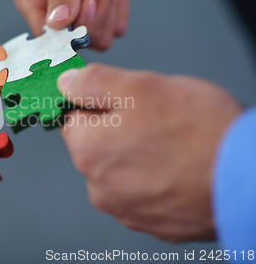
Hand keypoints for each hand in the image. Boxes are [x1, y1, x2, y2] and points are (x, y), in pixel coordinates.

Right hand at [14, 0, 128, 49]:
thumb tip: (59, 23)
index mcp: (32, 3)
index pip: (47, 39)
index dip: (70, 32)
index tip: (84, 3)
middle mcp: (52, 15)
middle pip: (78, 43)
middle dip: (94, 14)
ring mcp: (76, 16)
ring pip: (100, 39)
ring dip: (108, 8)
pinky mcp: (98, 12)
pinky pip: (116, 27)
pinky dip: (119, 6)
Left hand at [57, 64, 240, 242]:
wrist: (246, 180)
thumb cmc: (198, 132)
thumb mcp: (139, 86)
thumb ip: (93, 83)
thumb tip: (66, 82)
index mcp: (87, 149)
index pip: (73, 118)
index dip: (96, 103)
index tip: (118, 100)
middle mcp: (97, 185)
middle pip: (96, 145)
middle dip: (118, 129)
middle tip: (155, 120)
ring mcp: (123, 207)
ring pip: (120, 169)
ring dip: (136, 156)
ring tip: (170, 146)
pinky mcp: (149, 222)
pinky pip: (142, 192)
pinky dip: (153, 180)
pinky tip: (176, 169)